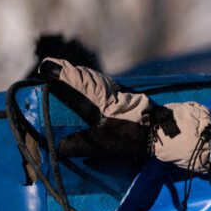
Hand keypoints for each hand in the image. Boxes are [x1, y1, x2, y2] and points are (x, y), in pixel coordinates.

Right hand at [38, 58, 210, 171]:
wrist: (165, 133)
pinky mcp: (128, 99)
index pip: (78, 79)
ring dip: (80, 76)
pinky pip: (104, 87)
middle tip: (50, 67)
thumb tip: (59, 146)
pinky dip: (92, 83)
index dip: (61, 72)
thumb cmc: (134, 136)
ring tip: (65, 75)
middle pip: (85, 76)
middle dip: (67, 71)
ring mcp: (120, 93)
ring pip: (96, 80)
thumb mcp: (104, 143)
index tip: (45, 65)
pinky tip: (90, 88)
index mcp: (102, 97)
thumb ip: (80, 144)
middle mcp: (110, 90)